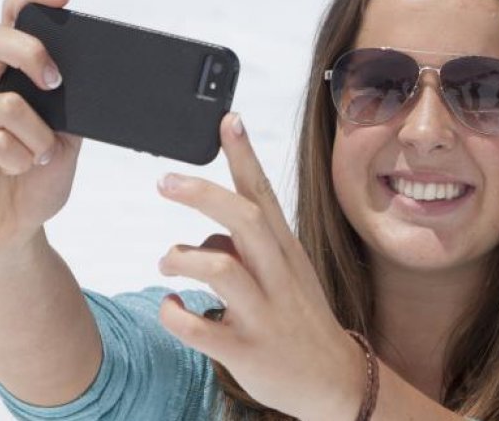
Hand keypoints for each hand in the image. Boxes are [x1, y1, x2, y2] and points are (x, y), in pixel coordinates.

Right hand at [0, 0, 82, 247]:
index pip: (16, 18)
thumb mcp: (68, 134)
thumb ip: (75, 103)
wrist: (16, 221)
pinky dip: (18, 157)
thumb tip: (106, 78)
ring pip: (6, 101)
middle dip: (31, 55)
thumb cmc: (39, 176)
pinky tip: (18, 166)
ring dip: (36, 135)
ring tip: (39, 153)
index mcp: (14, 73)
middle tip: (56, 82)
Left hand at [156, 113, 364, 419]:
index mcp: (286, 250)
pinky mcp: (245, 348)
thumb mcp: (285, 273)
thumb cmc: (300, 317)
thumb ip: (246, 248)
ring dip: (182, 258)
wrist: (333, 379)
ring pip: (220, 268)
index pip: (263, 193)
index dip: (244, 156)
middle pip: (243, 221)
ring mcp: (263, 311)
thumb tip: (202, 233)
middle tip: (165, 180)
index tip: (228, 120)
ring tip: (169, 264)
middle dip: (202, 194)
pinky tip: (173, 307)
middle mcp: (277, 275)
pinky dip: (173, 313)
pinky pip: (197, 326)